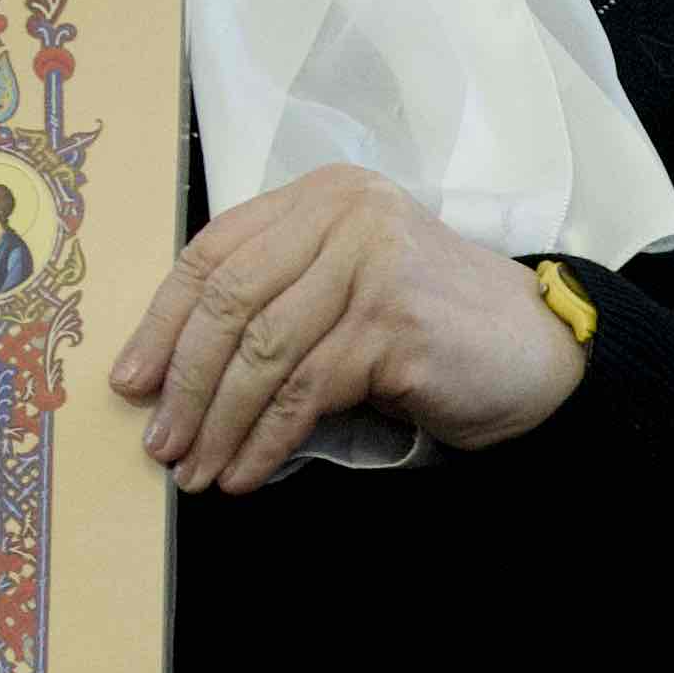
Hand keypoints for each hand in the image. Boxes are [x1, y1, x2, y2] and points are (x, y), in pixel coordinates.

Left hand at [111, 163, 586, 494]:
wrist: (543, 353)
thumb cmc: (433, 327)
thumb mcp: (344, 289)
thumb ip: (275, 298)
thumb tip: (170, 372)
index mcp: (320, 197)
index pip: (213, 252)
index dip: (161, 321)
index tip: (130, 379)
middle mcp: (343, 216)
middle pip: (228, 302)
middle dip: (182, 381)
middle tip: (157, 441)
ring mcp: (370, 265)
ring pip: (260, 354)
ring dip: (218, 424)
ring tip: (194, 471)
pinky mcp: (393, 324)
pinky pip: (302, 393)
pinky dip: (264, 442)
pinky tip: (245, 475)